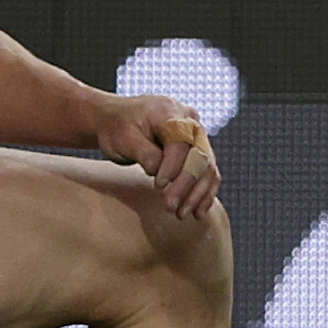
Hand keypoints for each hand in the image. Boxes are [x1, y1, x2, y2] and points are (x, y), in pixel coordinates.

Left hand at [93, 94, 224, 218]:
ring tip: (183, 215)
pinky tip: (198, 211)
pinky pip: (208, 172)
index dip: (172, 166)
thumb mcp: (124, 138)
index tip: (158, 185)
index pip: (180, 143)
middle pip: (199, 155)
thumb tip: (158, 171)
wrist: (119, 119)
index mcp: (170, 113)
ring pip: (208, 167)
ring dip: (198, 194)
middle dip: (188, 185)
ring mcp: (197, 136)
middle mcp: (190, 121)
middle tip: (171, 207)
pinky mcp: (197, 150)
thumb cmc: (119, 127)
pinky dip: (205, 192)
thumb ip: (144, 152)